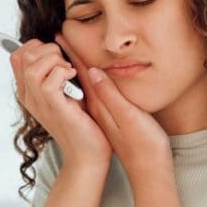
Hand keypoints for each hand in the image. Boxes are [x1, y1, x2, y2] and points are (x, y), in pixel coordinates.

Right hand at [10, 39, 111, 164]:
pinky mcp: (54, 108)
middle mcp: (29, 97)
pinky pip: (48, 81)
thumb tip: (59, 41)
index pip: (16, 56)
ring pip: (32, 67)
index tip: (55, 55)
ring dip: (55, 61)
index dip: (35, 46)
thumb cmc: (81, 122)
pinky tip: (73, 79)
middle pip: (22, 56)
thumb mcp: (65, 90)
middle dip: (47, 49)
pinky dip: (63, 73)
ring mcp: (39, 103)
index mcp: (28, 91)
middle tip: (64, 64)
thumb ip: (57, 70)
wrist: (87, 153)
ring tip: (69, 71)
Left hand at [55, 34, 170, 173]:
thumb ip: (110, 94)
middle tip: (58, 38)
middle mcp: (98, 107)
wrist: (148, 171)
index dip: (71, 52)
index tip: (59, 35)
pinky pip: (94, 93)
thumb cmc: (143, 145)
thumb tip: (92, 72)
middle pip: (79, 75)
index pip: (81, 72)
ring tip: (67, 50)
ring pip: (85, 84)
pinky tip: (89, 76)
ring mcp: (103, 113)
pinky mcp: (110, 119)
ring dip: (75, 65)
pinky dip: (87, 80)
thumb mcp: (128, 117)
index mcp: (99, 104)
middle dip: (67, 56)